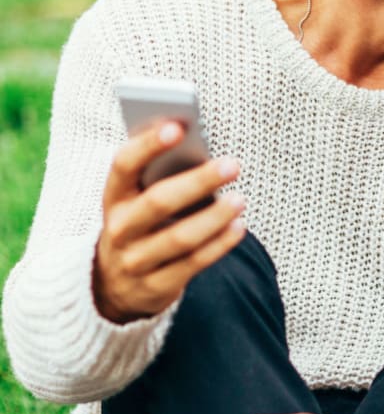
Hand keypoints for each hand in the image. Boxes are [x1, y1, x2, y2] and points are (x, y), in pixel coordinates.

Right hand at [94, 121, 245, 322]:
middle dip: (197, 182)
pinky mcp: (156, 286)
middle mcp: (119, 229)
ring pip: (179, 238)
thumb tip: (198, 143)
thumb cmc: (140, 224)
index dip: (148, 145)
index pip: (124, 165)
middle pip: (158, 202)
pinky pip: (193, 263)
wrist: (113, 285)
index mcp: (113, 197)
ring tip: (240, 199)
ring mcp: (135, 261)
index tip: (178, 127)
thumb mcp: (137, 200)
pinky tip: (238, 227)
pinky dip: (219, 245)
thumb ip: (160, 175)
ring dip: (214, 217)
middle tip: (232, 164)